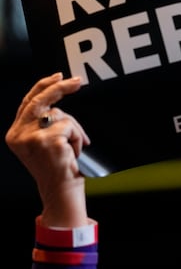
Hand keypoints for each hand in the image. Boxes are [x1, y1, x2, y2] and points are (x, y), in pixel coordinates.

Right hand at [5, 72, 89, 225]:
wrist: (61, 192)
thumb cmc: (57, 169)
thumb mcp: (42, 143)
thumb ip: (42, 122)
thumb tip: (57, 98)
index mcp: (15, 134)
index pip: (27, 102)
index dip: (43, 86)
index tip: (58, 76)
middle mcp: (18, 134)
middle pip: (40, 100)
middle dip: (60, 87)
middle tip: (77, 81)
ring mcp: (31, 136)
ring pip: (60, 114)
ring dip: (74, 130)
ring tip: (72, 149)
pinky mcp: (47, 139)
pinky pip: (70, 126)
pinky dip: (78, 138)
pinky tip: (73, 153)